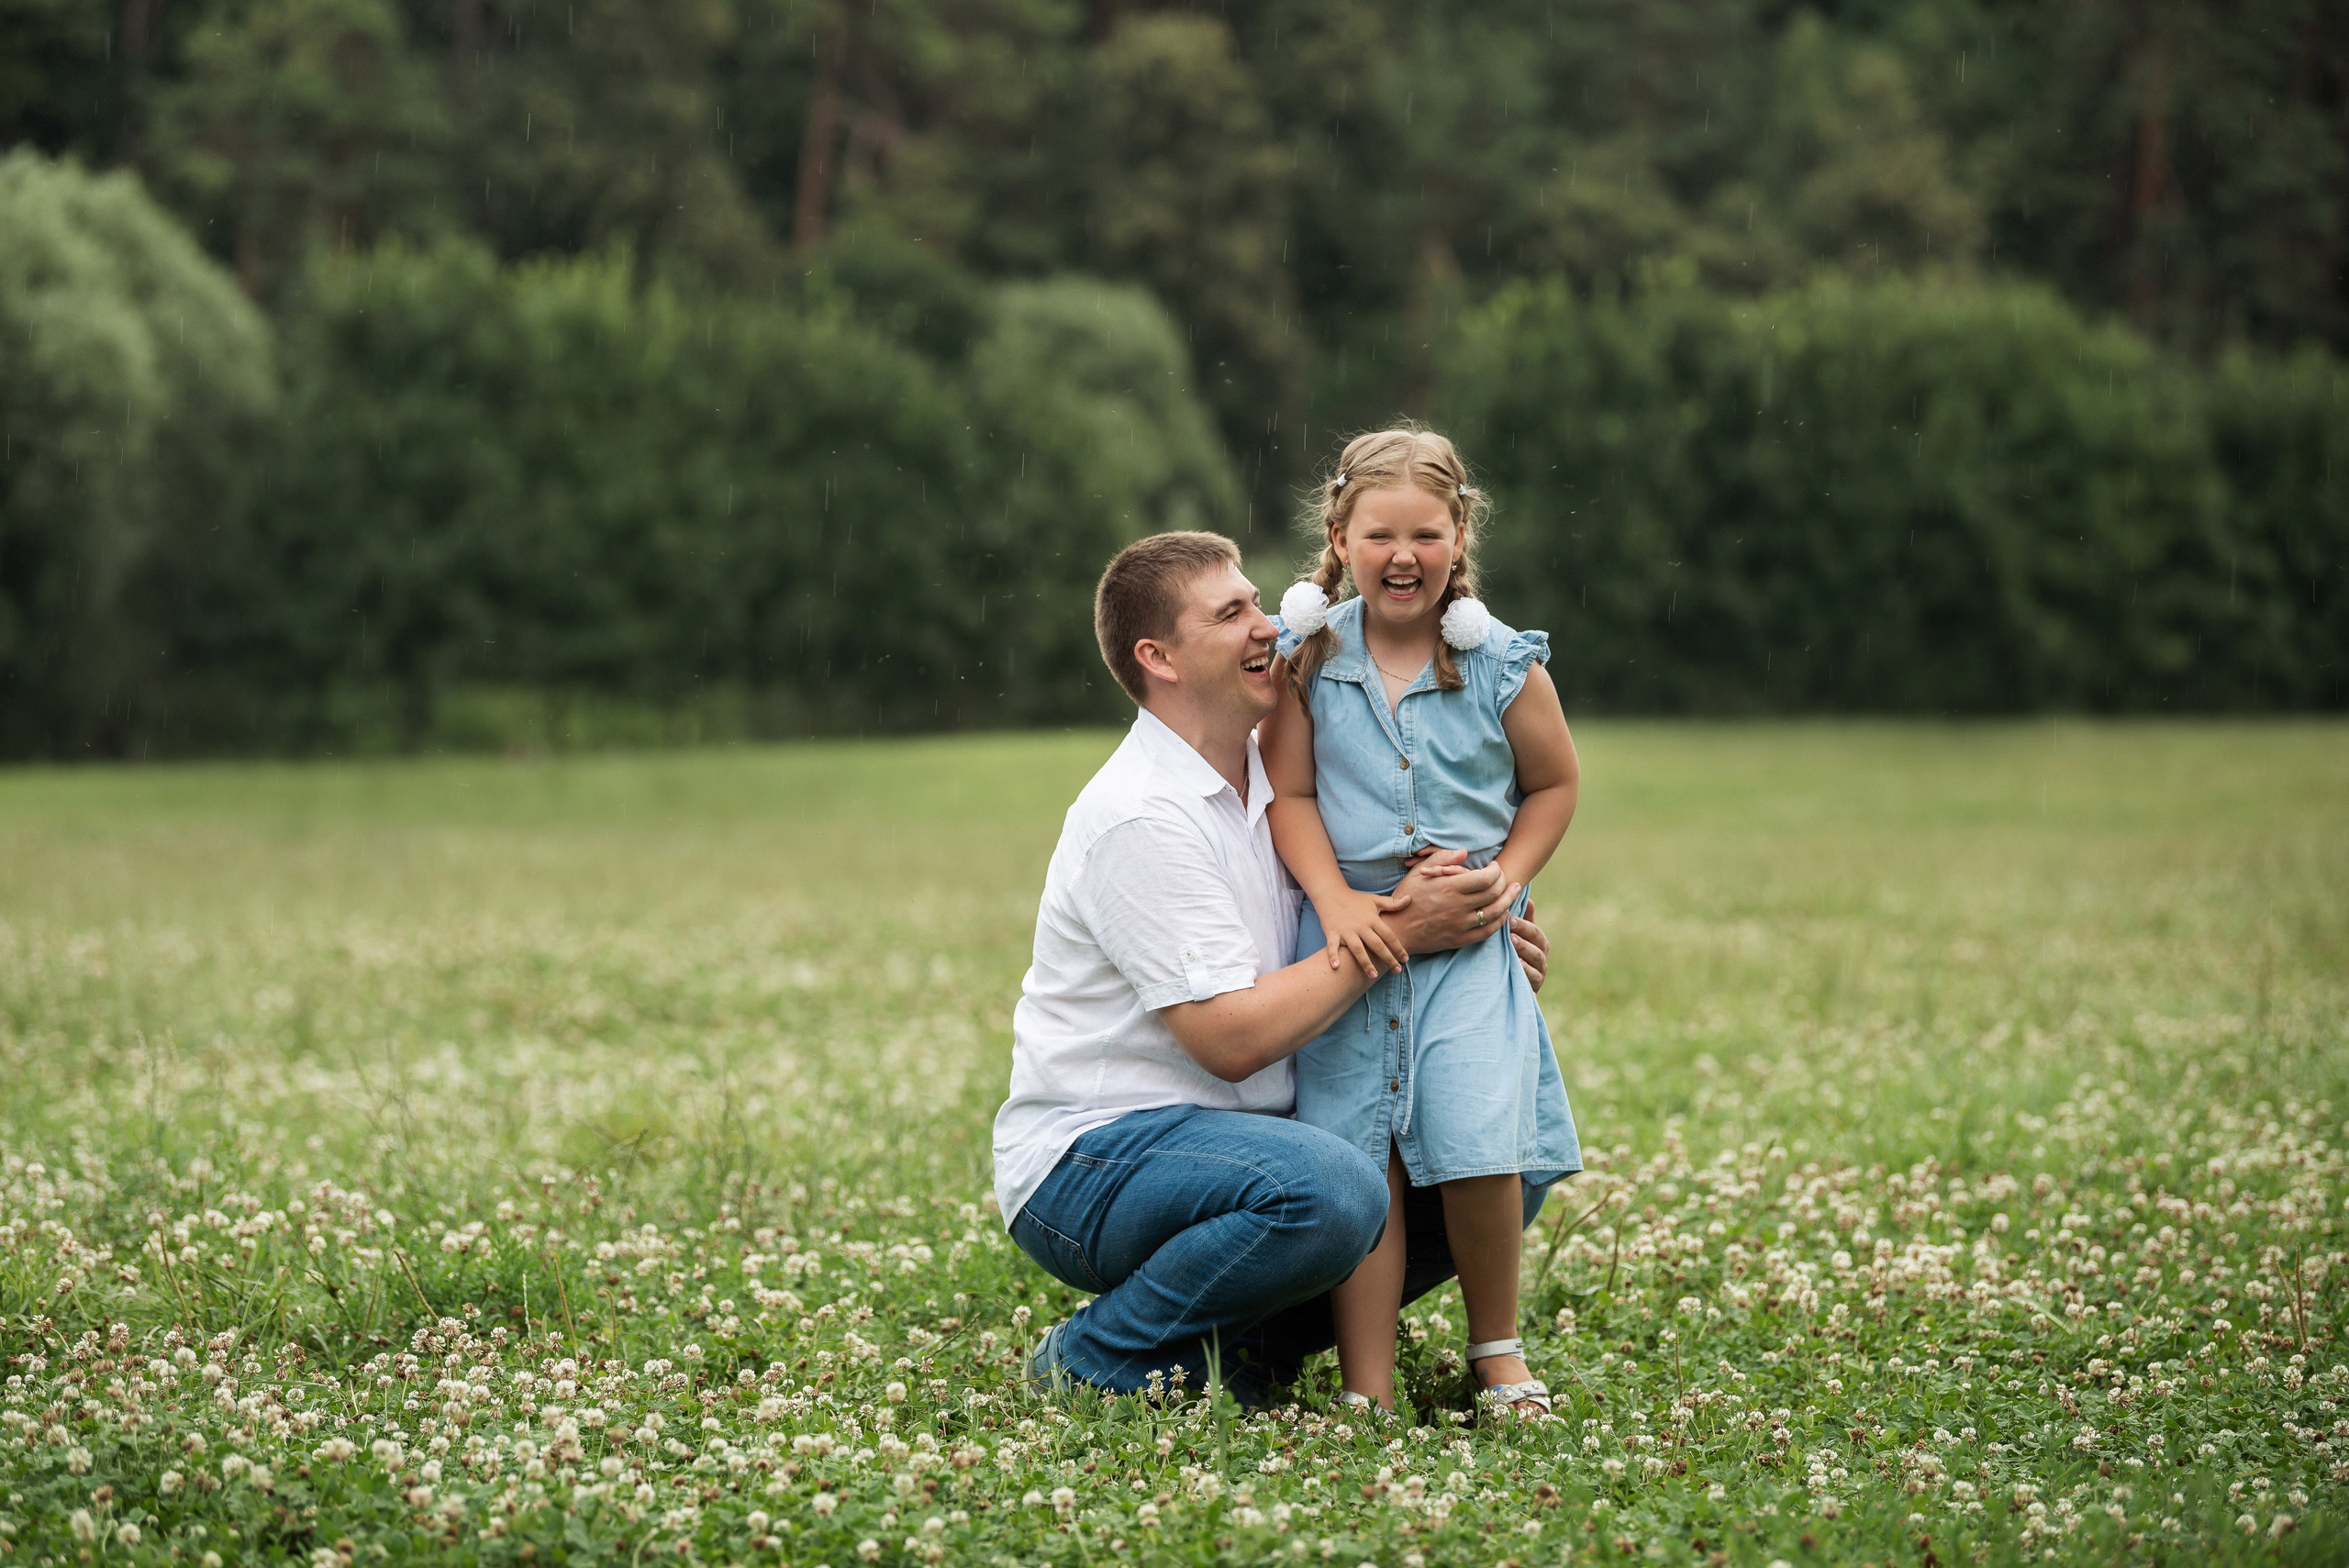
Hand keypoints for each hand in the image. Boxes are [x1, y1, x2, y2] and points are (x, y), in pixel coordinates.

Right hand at [1315, 888, 1406, 977]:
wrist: (1331, 893)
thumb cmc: (1355, 899)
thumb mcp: (1374, 900)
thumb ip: (1392, 903)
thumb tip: (1410, 899)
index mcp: (1372, 919)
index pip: (1389, 935)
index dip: (1398, 948)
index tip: (1405, 959)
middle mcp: (1360, 926)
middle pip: (1377, 945)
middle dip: (1387, 959)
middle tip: (1397, 971)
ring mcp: (1346, 930)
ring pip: (1357, 949)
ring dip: (1365, 962)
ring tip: (1373, 975)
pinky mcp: (1332, 932)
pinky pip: (1332, 946)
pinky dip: (1333, 956)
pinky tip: (1336, 967)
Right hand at [1381, 848, 1522, 954]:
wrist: (1397, 931)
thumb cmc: (1405, 898)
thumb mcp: (1418, 873)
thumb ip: (1442, 859)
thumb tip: (1464, 852)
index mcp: (1450, 887)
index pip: (1486, 878)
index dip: (1495, 870)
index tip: (1494, 867)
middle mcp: (1458, 906)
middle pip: (1494, 893)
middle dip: (1504, 882)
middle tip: (1506, 878)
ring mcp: (1461, 924)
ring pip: (1496, 912)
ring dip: (1508, 901)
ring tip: (1513, 892)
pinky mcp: (1460, 939)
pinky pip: (1487, 931)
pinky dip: (1499, 921)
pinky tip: (1503, 913)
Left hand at [1510, 898, 1549, 992]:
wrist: (1504, 991)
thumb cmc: (1510, 958)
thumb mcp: (1515, 939)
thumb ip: (1522, 921)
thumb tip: (1528, 899)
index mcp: (1538, 945)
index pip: (1535, 932)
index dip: (1525, 925)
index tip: (1510, 918)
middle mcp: (1541, 959)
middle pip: (1538, 946)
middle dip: (1525, 936)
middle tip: (1510, 929)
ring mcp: (1538, 975)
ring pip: (1535, 962)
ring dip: (1524, 950)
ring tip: (1512, 943)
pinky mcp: (1532, 990)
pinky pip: (1531, 980)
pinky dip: (1524, 971)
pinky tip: (1515, 963)